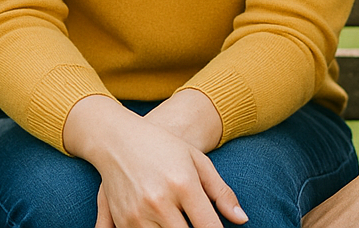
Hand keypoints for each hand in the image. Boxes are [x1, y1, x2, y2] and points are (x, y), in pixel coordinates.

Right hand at [90, 118, 246, 227]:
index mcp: (183, 185)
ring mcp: (139, 215)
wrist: (116, 139)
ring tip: (178, 220)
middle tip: (196, 222)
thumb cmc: (163, 147)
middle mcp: (160, 202)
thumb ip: (221, 191)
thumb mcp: (196, 160)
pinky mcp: (123, 222)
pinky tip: (162, 224)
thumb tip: (242, 220)